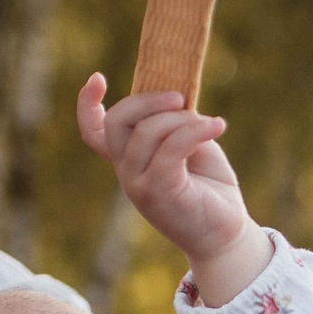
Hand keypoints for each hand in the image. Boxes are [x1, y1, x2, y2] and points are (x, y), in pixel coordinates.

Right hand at [76, 74, 267, 301]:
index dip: (87, 105)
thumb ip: (174, 125)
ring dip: (181, 119)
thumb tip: (175, 101)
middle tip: (180, 98)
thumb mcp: (191, 147)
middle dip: (147, 100)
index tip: (97, 78)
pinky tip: (219, 126)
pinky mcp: (159, 192)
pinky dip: (196, 130)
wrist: (225, 234)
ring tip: (211, 124)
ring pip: (146, 132)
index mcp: (130, 160)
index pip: (93, 133)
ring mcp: (138, 184)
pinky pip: (172, 148)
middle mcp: (127, 172)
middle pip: (117, 121)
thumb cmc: (210, 189)